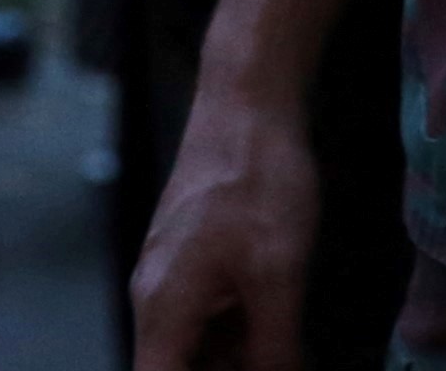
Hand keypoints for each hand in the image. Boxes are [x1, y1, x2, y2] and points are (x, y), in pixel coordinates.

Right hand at [130, 60, 321, 370]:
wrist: (247, 101)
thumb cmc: (255, 177)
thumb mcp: (276, 275)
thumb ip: (273, 348)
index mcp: (162, 308)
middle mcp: (158, 297)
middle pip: (179, 368)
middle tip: (280, 363)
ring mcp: (175, 276)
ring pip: (199, 347)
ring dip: (239, 360)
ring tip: (287, 352)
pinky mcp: (196, 260)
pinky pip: (211, 318)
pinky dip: (243, 335)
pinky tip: (284, 334)